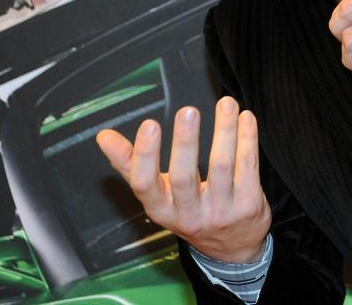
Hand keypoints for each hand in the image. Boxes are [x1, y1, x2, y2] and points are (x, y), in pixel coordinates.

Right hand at [94, 95, 270, 262]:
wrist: (232, 247)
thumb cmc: (189, 210)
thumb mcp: (158, 195)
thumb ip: (130, 164)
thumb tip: (103, 136)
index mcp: (161, 210)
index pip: (146, 185)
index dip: (146, 156)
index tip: (149, 124)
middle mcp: (189, 215)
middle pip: (184, 177)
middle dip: (185, 142)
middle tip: (187, 110)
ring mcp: (221, 212)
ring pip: (222, 166)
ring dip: (224, 131)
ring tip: (225, 103)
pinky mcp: (248, 205)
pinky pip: (248, 166)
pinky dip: (247, 138)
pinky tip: (246, 117)